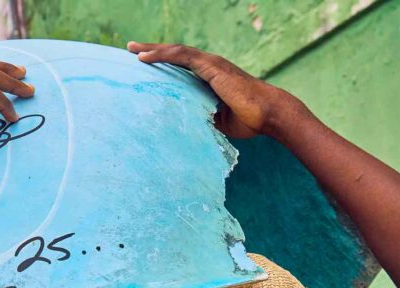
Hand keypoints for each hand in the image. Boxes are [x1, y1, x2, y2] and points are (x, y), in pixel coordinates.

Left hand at [127, 41, 293, 138]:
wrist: (267, 114)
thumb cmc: (248, 120)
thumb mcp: (218, 121)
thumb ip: (202, 117)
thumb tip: (185, 127)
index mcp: (210, 77)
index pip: (182, 67)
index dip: (164, 64)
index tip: (145, 65)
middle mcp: (209, 66)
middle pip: (175, 55)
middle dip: (153, 51)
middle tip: (131, 49)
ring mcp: (210, 64)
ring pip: (175, 52)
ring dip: (152, 50)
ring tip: (132, 50)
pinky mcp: (211, 67)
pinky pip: (181, 57)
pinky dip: (162, 56)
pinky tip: (145, 58)